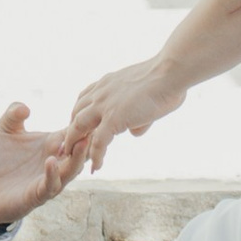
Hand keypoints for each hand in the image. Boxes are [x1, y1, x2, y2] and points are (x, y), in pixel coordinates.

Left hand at [0, 101, 84, 228]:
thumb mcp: (4, 131)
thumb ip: (13, 115)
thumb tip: (25, 107)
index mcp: (52, 144)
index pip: (74, 132)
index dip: (82, 123)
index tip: (91, 110)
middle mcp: (55, 162)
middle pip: (80, 152)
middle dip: (87, 140)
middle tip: (95, 127)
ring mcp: (48, 179)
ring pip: (71, 170)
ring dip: (77, 158)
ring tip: (81, 142)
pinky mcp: (37, 195)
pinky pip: (50, 185)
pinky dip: (53, 174)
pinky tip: (51, 161)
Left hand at [67, 56, 184, 172]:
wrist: (170, 73)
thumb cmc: (166, 80)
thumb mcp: (145, 95)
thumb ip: (136, 114)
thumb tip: (134, 130)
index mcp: (107, 83)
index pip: (85, 99)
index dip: (80, 114)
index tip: (80, 128)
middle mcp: (101, 92)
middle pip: (75, 113)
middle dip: (71, 130)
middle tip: (70, 146)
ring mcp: (105, 105)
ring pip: (79, 127)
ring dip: (75, 143)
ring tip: (74, 158)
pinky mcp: (113, 118)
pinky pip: (98, 142)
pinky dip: (96, 156)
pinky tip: (96, 167)